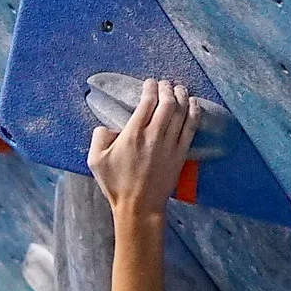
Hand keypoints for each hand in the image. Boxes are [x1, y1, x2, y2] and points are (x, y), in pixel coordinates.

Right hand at [87, 79, 195, 221]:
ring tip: (179, 89)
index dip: (150, 88)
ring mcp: (170, 145)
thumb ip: (99, 137)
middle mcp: (153, 135)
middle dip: (167, 89)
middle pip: (167, 103)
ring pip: (181, 112)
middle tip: (165, 84)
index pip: (147, 102)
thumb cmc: (116, 185)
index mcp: (132, 134)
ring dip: (182, 96)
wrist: (139, 207)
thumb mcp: (95, 160)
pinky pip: (191, 128)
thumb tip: (108, 127)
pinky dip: (194, 113)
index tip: (149, 83)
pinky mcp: (180, 154)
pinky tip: (194, 104)